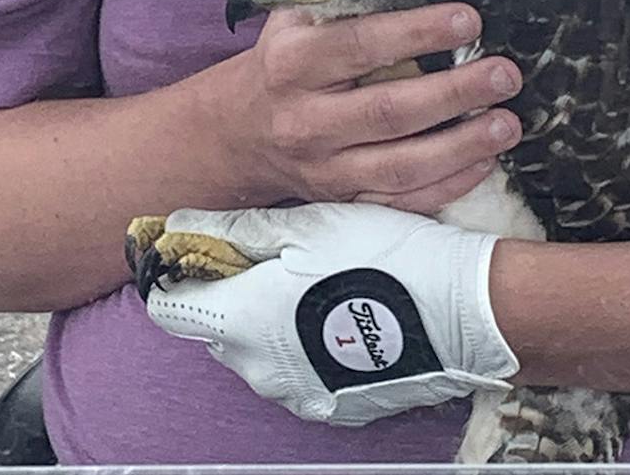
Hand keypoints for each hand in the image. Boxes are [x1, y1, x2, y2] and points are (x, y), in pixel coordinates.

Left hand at [143, 202, 518, 425]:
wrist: (459, 312)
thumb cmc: (384, 258)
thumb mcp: (307, 225)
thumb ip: (236, 230)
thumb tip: (180, 224)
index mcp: (241, 321)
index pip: (170, 307)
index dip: (180, 272)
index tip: (200, 248)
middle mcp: (259, 370)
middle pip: (216, 327)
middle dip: (233, 289)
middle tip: (275, 250)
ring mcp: (296, 394)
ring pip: (258, 349)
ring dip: (270, 316)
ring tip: (316, 275)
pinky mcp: (332, 405)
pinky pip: (297, 370)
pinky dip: (305, 341)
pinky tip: (341, 306)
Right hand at [221, 4, 522, 213]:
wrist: (237, 133)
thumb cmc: (283, 61)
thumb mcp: (295, 18)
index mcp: (293, 61)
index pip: (362, 45)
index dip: (418, 32)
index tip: (468, 19)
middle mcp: (305, 119)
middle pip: (389, 111)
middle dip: (455, 93)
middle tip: (505, 73)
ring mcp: (324, 168)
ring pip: (401, 165)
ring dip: (462, 147)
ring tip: (508, 124)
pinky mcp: (342, 201)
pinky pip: (401, 201)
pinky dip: (447, 185)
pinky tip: (485, 162)